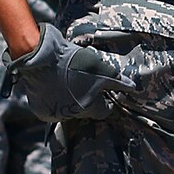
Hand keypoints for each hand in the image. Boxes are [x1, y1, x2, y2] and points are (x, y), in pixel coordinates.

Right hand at [6, 23, 123, 122]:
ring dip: (70, 99)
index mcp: (89, 108)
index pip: (103, 112)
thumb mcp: (101, 69)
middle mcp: (71, 115)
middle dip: (87, 99)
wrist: (41, 58)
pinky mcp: (39, 110)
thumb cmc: (74, 63)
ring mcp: (54, 114)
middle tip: (84, 83)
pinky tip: (55, 86)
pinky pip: (52, 108)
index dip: (105, 101)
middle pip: (85, 110)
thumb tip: (134, 88)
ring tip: (69, 82)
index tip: (102, 93)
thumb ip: (117, 81)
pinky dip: (54, 100)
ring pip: (68, 109)